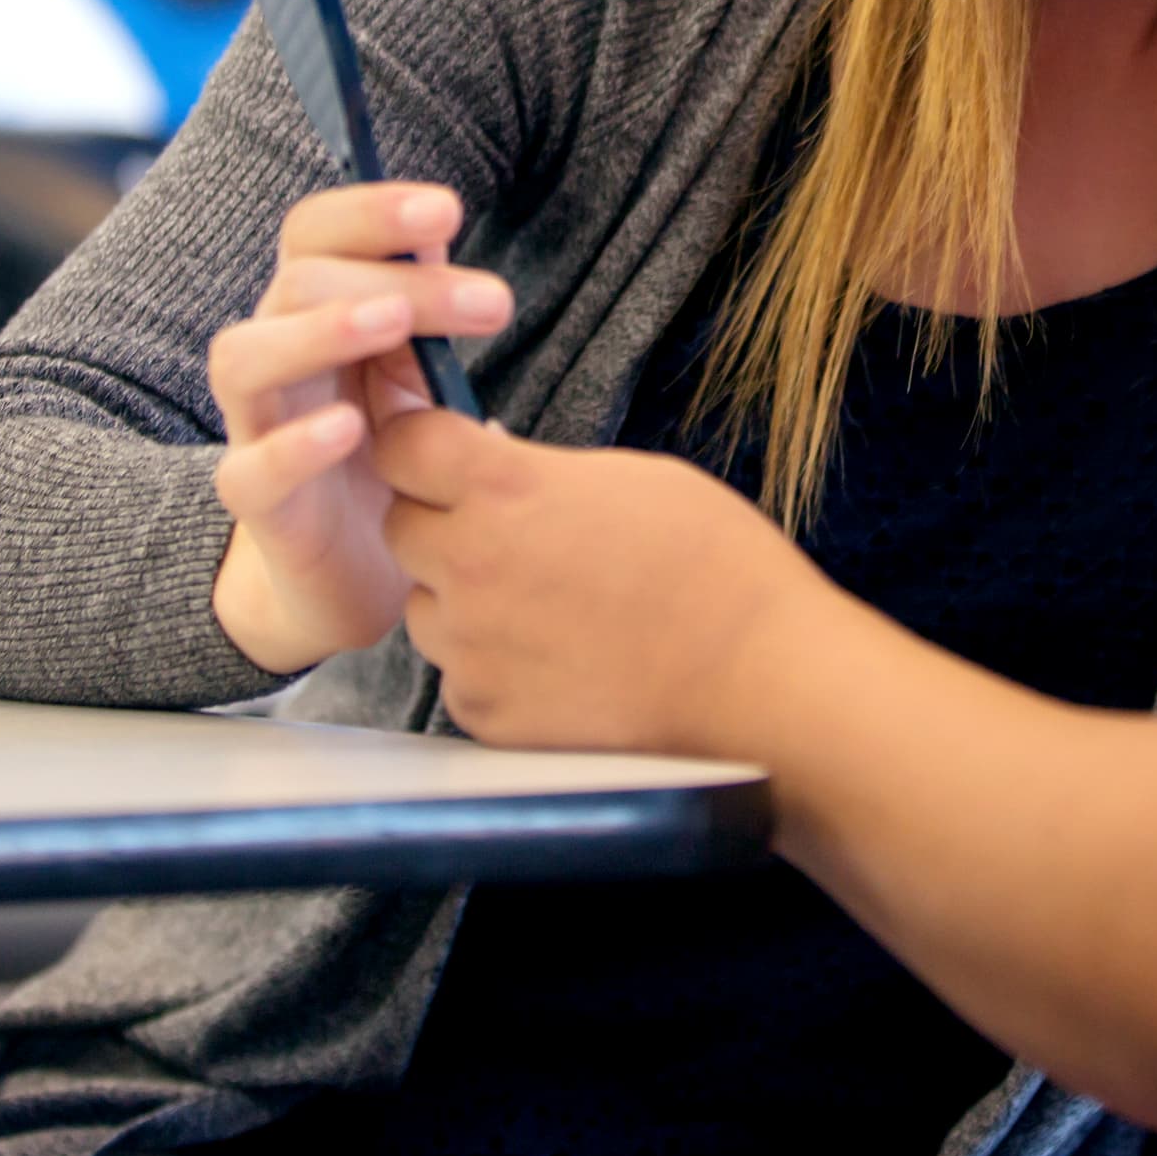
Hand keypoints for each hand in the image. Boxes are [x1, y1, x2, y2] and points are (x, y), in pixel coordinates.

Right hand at [205, 183, 512, 673]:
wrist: (353, 575)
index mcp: (314, 312)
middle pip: (297, 282)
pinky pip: (248, 471)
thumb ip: (427, 312)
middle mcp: (275, 358)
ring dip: (319, 330)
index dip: (370, 209)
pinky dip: (294, 446)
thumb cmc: (392, 455)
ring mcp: (255, 430)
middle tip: (491, 304)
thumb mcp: (422, 376)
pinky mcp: (260, 508)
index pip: (316, 234)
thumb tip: (438, 231)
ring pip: (243, 358)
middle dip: (395, 278)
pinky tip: (349, 430)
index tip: (447, 210)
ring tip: (391, 324)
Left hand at [375, 407, 822, 755]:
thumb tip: (496, 470)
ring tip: (547, 606)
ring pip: (427, 609)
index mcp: (506, 490)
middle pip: (401, 528)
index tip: (440, 452)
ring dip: (464, 600)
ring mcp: (472, 647)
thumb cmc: (714, 566)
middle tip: (506, 533)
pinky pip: (461, 675)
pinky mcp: (484, 713)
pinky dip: (494, 666)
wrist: (755, 676)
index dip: (418, 442)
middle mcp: (470, 566)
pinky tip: (558, 659)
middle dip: (439, 522)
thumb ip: (542, 473)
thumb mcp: (630, 478)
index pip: (402, 446)